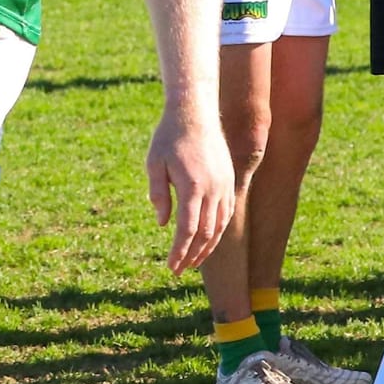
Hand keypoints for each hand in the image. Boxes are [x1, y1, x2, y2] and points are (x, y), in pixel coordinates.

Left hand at [145, 103, 233, 274]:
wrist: (195, 113)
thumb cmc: (169, 137)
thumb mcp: (154, 163)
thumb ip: (158, 194)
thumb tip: (162, 223)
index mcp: (193, 186)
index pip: (187, 230)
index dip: (179, 252)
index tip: (171, 266)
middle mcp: (212, 189)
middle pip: (205, 233)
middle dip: (192, 255)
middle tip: (179, 270)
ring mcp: (224, 185)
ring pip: (219, 226)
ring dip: (207, 247)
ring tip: (193, 261)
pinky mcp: (229, 181)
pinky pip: (227, 212)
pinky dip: (218, 230)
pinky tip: (208, 239)